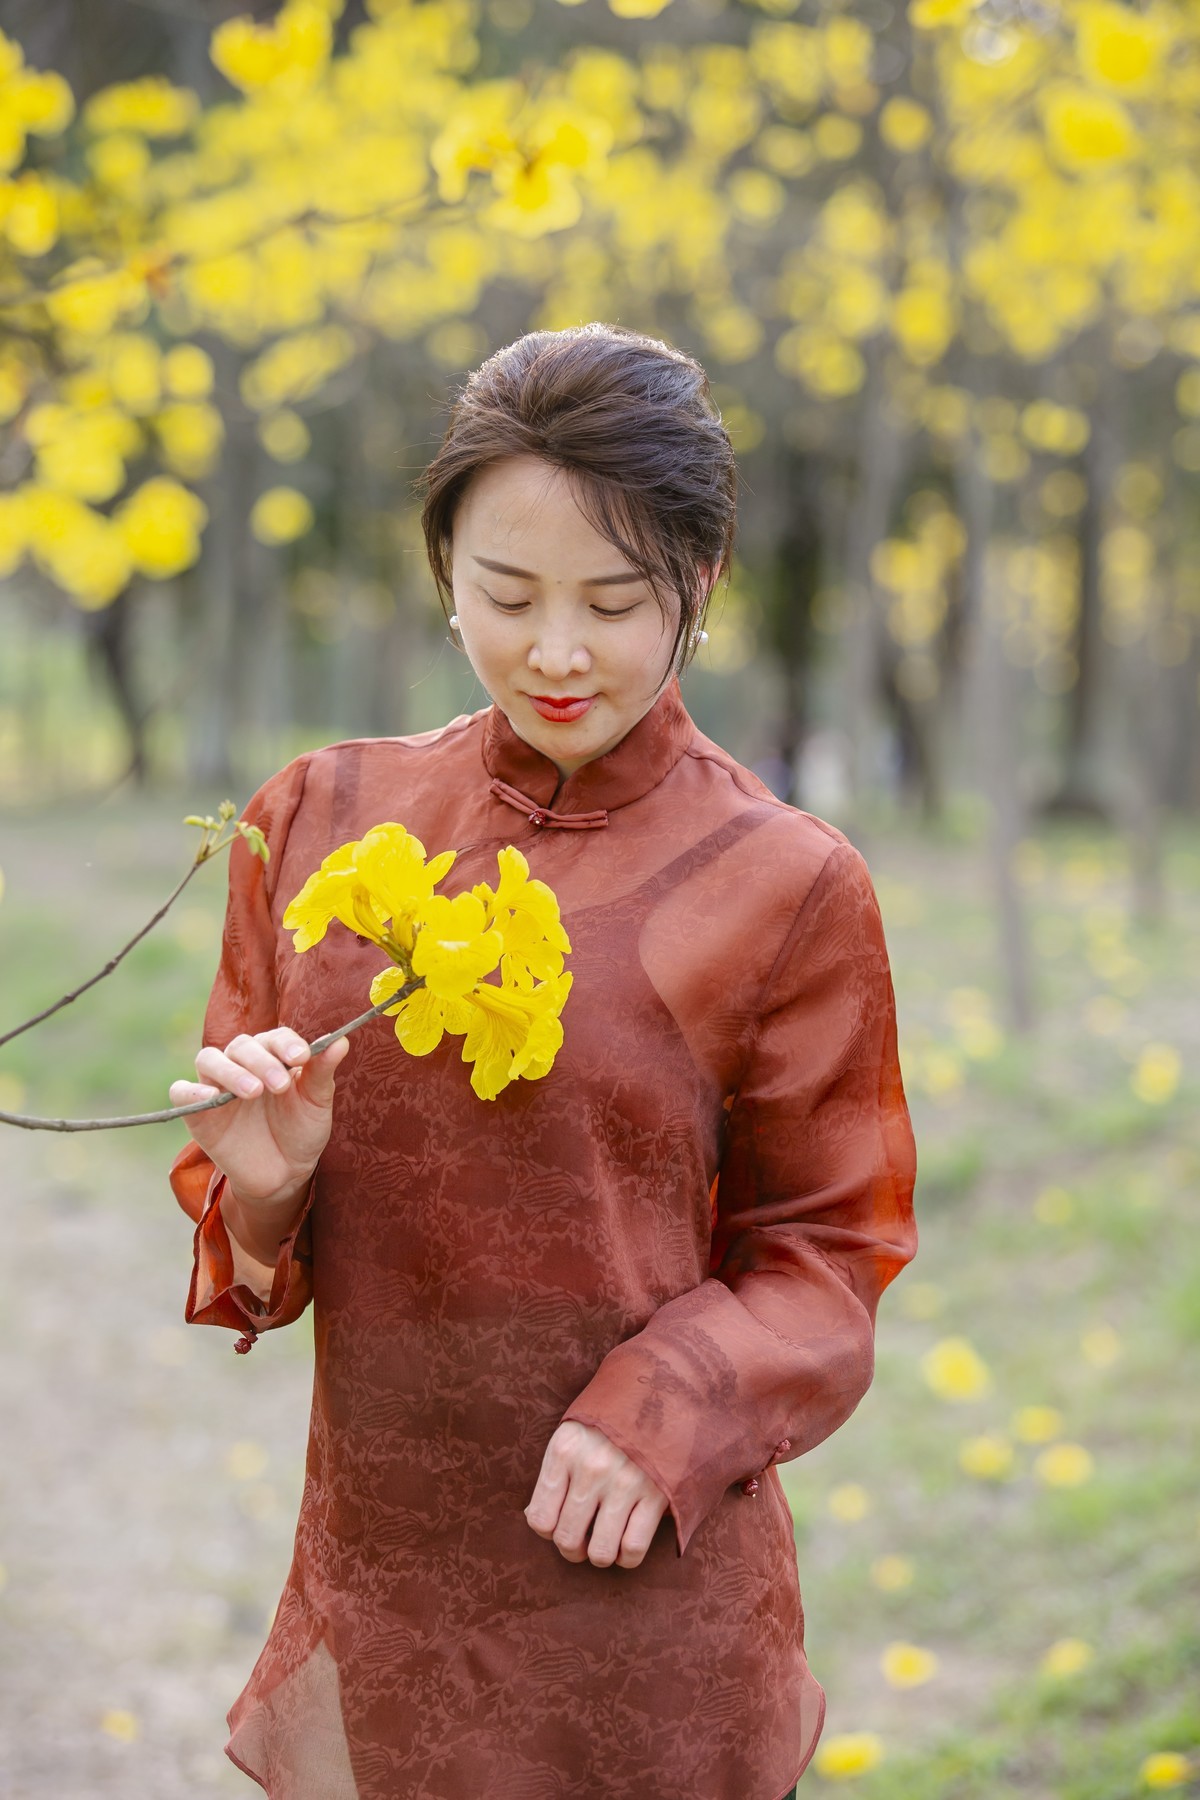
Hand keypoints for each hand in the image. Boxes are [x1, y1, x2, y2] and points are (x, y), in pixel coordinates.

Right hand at [168, 1027, 348, 1204]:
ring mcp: (217, 1087)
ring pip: (209, 1059)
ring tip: (253, 1091)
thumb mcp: (316, 1104)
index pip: (274, 1037)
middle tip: (280, 1085)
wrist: (284, 1175)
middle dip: (262, 1061)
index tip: (302, 1058)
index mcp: (272, 1056)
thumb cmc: (301, 1131)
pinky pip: (181, 1091)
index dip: (286, 1043)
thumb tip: (342, 1040)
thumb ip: (322, 1072)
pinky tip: (210, 1097)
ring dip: (230, 1071)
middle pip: (241, 1046)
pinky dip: (191, 1090)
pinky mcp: (198, 1113)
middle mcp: (242, 1065)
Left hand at [524, 1421, 668, 1569]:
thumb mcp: (573, 1433)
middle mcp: (591, 1468)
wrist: (662, 1390)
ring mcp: (625, 1482)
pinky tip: (627, 1543)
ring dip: (599, 1556)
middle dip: (572, 1550)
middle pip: (567, 1539)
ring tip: (604, 1543)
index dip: (548, 1532)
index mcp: (564, 1450)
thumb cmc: (611, 1418)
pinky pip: (633, 1548)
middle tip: (582, 1541)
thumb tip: (536, 1520)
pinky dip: (627, 1557)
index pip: (540, 1518)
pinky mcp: (657, 1493)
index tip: (561, 1523)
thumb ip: (555, 1473)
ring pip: (600, 1552)